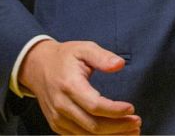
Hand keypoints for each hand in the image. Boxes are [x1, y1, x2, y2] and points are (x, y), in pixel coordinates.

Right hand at [19, 39, 140, 134]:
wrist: (37, 67)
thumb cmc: (64, 57)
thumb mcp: (84, 48)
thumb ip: (102, 56)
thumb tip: (119, 64)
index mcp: (69, 86)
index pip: (94, 105)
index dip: (114, 110)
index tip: (131, 108)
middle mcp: (61, 105)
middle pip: (92, 125)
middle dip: (118, 127)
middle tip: (137, 123)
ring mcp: (57, 118)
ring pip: (86, 135)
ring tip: (132, 131)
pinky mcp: (57, 125)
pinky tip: (114, 134)